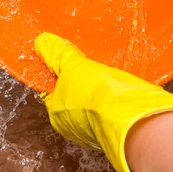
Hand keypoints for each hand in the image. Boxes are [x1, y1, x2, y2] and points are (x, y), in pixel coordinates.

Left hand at [34, 32, 172, 171]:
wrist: (130, 115)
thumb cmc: (94, 93)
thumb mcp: (73, 66)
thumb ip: (58, 54)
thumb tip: (42, 41)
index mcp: (56, 114)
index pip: (51, 91)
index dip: (58, 74)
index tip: (67, 61)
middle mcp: (73, 126)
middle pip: (72, 97)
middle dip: (80, 83)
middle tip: (88, 65)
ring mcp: (95, 130)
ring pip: (92, 104)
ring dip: (98, 91)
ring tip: (105, 73)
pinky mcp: (115, 128)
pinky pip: (110, 109)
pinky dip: (113, 98)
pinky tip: (118, 85)